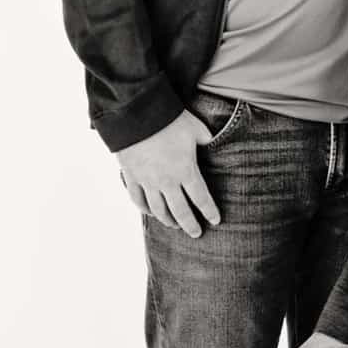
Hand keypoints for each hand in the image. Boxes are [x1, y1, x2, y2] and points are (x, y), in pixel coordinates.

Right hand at [117, 110, 220, 236]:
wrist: (136, 114)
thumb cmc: (170, 119)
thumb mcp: (196, 128)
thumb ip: (206, 140)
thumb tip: (212, 144)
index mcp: (186, 171)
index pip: (201, 199)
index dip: (210, 212)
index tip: (216, 220)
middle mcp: (167, 181)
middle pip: (180, 212)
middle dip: (190, 225)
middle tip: (196, 234)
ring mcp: (147, 181)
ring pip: (158, 210)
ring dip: (168, 220)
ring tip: (175, 225)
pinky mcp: (132, 176)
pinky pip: (137, 200)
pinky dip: (145, 209)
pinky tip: (151, 213)